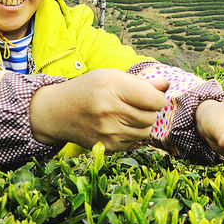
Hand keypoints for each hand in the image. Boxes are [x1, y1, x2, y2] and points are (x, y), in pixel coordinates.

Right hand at [29, 69, 168, 150]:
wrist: (57, 112)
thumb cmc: (88, 89)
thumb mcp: (111, 76)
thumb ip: (141, 82)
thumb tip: (167, 85)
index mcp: (112, 88)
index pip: (155, 100)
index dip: (158, 98)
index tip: (150, 95)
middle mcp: (109, 111)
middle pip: (152, 117)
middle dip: (150, 110)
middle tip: (136, 104)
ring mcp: (107, 132)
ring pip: (145, 132)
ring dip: (142, 123)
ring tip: (127, 114)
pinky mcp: (106, 147)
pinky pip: (134, 142)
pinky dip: (131, 134)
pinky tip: (117, 125)